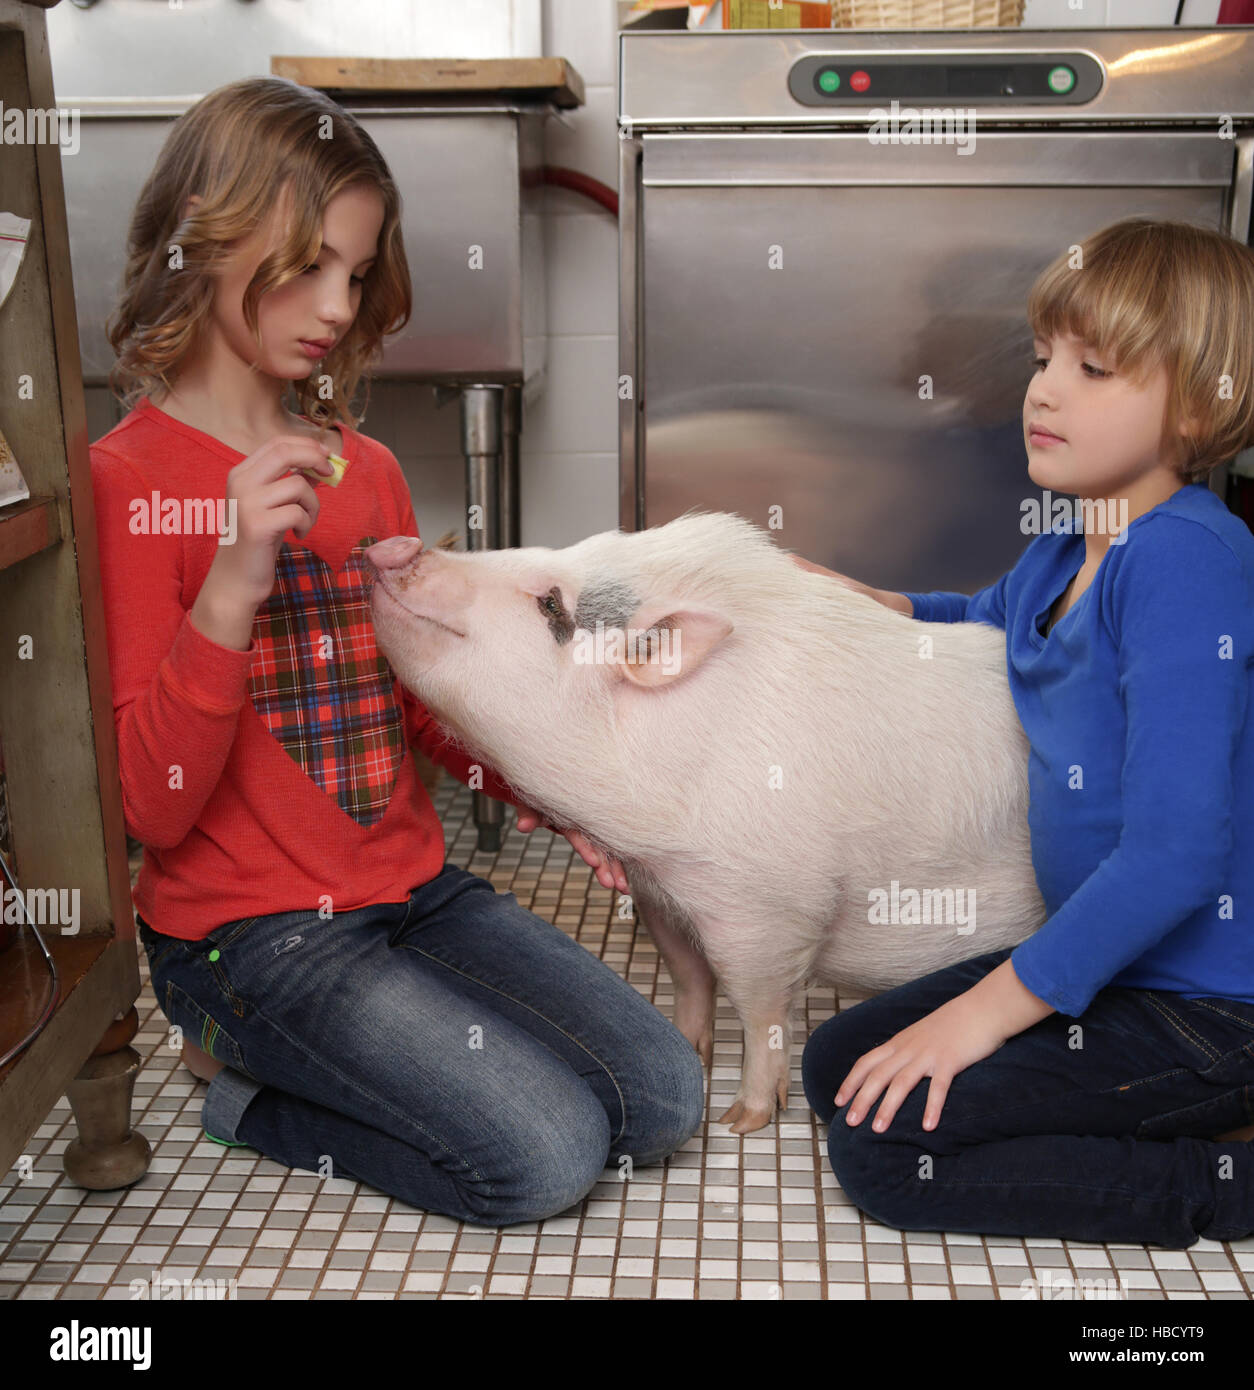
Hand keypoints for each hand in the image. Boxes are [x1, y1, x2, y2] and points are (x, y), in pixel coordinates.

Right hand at [213, 435, 337, 604]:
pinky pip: (298, 513)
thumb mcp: (274, 506)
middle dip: (316, 458)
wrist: (235, 579)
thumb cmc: (258, 542)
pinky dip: (307, 523)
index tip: (327, 456)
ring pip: (298, 485)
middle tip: (331, 474)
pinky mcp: (258, 525)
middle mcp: (240, 483)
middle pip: (285, 452)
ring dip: (313, 505)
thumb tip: (320, 463)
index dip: (306, 445)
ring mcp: (246, 503)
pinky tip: (299, 535)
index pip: (277, 443)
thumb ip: (291, 482)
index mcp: (241, 474)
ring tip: (306, 523)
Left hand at [515, 805, 629, 894]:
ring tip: (623, 889)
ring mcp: (588, 829)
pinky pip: (604, 850)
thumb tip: (523, 827)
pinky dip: (613, 865)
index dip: (587, 847)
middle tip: (612, 885)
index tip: (594, 862)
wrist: (547, 786)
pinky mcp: (589, 834)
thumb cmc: (538, 795)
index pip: (580, 834)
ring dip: (614, 869)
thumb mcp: (531, 804)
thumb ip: (529, 815)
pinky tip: (623, 882)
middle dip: (606, 865)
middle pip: (598, 844)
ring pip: (605, 850)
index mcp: (571, 814)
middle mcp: (584, 822)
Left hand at [834, 987, 1011, 1133]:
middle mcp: (909, 1048)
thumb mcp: (922, 1035)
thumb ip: (908, 1050)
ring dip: (888, 1107)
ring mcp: (928, 1054)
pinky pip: (938, 1087)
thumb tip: (896, 1069)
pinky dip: (932, 1107)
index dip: (851, 1081)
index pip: (867, 1062)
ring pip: (901, 1083)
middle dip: (861, 1099)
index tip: (838, 1100)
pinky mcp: (950, 1061)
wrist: (981, 1008)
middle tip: (849, 1122)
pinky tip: (928, 1127)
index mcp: (900, 1042)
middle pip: (878, 1075)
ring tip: (877, 1129)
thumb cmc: (954, 1024)